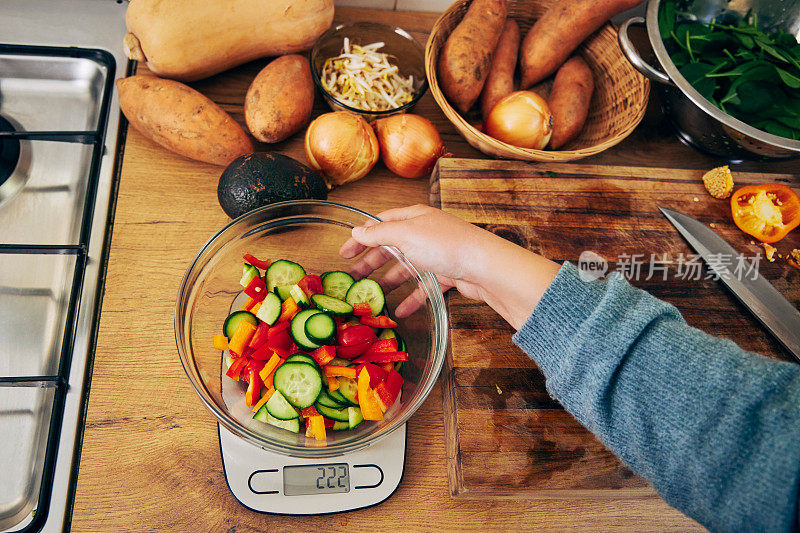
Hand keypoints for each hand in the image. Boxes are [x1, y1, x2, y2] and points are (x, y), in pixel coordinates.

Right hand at [340, 204, 560, 329]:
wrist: (485, 266)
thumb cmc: (446, 244)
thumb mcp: (406, 234)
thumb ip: (379, 233)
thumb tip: (357, 231)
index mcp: (414, 217)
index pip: (380, 224)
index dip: (361, 237)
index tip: (344, 253)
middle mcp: (425, 233)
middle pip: (391, 246)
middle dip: (371, 261)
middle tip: (352, 277)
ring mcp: (437, 254)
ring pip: (407, 268)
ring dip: (388, 281)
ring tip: (371, 296)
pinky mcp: (448, 274)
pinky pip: (425, 286)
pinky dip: (412, 298)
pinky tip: (400, 311)